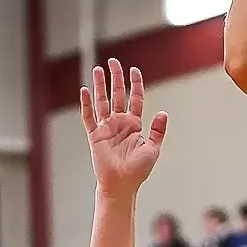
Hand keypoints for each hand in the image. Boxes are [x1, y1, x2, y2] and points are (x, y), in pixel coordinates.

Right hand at [80, 60, 168, 197]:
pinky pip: (89, 116)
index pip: (135, 99)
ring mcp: (106, 127)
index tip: (134, 70)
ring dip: (99, 85)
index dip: (135, 84)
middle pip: (117, 95)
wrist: (122, 184)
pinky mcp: (95, 135)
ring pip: (102, 101)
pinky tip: (84, 90)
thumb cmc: (138, 170)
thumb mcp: (153, 148)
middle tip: (113, 61)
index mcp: (134, 125)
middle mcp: (119, 123)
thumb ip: (157, 130)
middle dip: (115, 78)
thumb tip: (163, 113)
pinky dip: (86, 104)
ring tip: (97, 69)